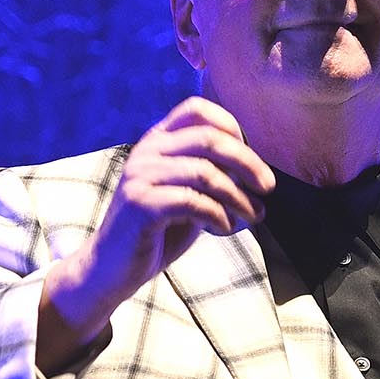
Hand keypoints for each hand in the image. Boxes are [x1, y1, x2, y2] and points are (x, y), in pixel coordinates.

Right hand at [38, 98, 274, 368]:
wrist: (111, 269)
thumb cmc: (157, 232)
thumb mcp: (189, 196)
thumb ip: (213, 177)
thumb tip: (256, 171)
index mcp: (157, 142)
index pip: (196, 110)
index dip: (231, 127)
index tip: (251, 160)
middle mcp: (146, 152)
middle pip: (208, 138)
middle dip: (247, 162)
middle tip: (268, 188)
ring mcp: (140, 177)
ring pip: (205, 172)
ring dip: (239, 197)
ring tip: (254, 216)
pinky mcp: (140, 205)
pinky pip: (192, 201)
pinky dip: (218, 215)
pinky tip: (224, 228)